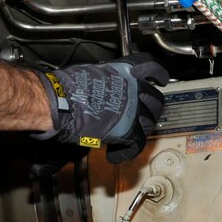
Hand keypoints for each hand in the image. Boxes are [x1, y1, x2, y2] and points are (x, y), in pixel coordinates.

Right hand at [34, 53, 167, 162]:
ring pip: (149, 122)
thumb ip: (107, 79)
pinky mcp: (127, 130)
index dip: (159, 74)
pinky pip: (136, 144)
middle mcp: (132, 88)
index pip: (151, 67)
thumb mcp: (91, 73)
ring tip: (130, 135)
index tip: (161, 79)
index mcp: (123, 71)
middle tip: (143, 114)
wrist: (61, 101)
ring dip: (141, 129)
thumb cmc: (68, 86)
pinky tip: (115, 155)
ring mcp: (132, 109)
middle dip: (151, 108)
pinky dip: (126, 152)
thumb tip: (105, 87)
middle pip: (154, 99)